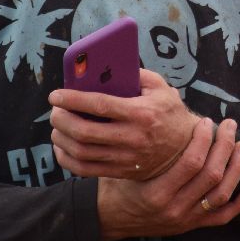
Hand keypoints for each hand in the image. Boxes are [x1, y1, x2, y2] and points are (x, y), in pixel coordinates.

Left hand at [50, 69, 197, 179]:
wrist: (185, 148)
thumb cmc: (169, 112)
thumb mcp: (161, 88)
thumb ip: (137, 74)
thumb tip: (105, 68)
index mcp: (141, 113)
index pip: (99, 105)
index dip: (73, 99)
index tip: (55, 95)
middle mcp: (132, 137)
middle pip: (85, 131)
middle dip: (62, 119)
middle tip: (54, 111)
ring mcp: (126, 158)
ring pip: (82, 152)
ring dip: (61, 138)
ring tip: (57, 126)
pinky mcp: (121, 172)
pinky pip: (85, 170)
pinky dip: (67, 159)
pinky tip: (62, 146)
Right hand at [95, 116, 239, 240]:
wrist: (108, 219)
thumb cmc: (116, 184)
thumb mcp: (125, 164)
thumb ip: (144, 140)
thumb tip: (159, 99)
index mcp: (157, 192)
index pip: (192, 162)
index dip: (204, 139)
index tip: (206, 121)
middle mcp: (175, 208)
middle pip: (212, 175)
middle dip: (225, 146)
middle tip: (229, 126)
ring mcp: (185, 219)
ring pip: (221, 194)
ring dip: (236, 168)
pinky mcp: (191, 226)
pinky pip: (221, 218)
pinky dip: (239, 205)